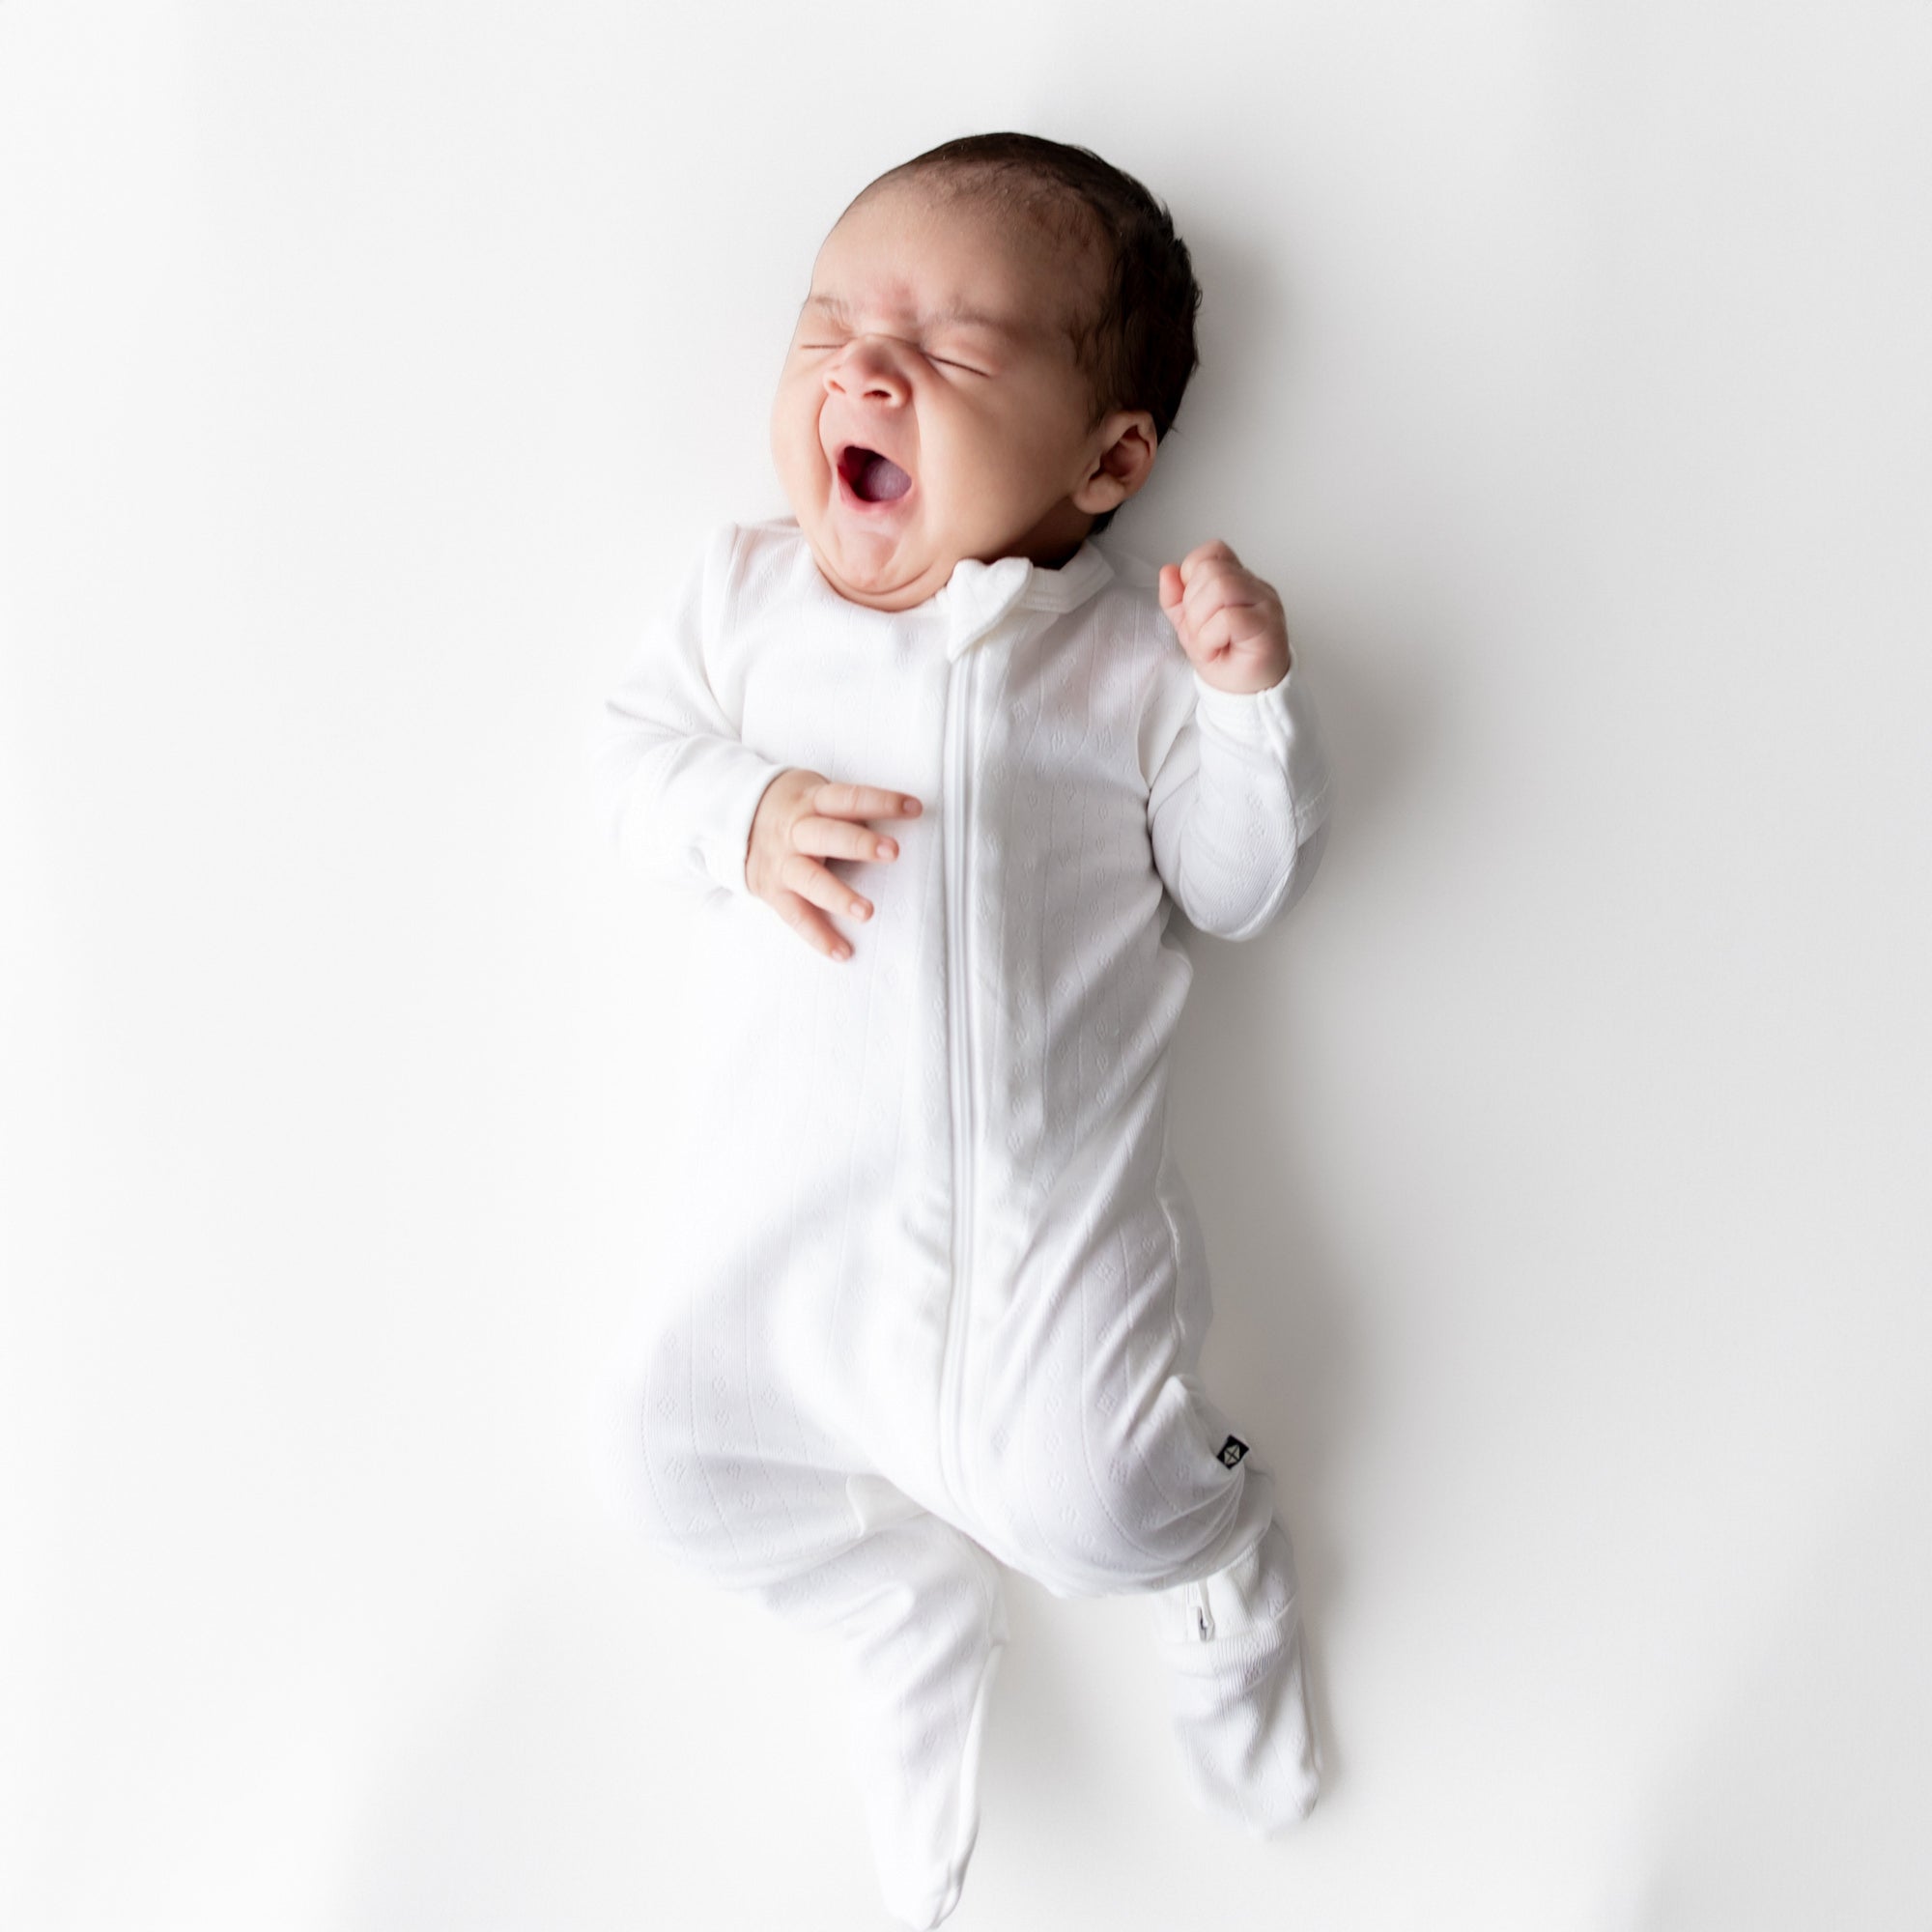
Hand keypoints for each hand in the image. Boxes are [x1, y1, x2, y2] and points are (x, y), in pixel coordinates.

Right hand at [744, 770, 921, 961]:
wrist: (735, 821)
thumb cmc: (792, 807)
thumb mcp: (813, 793)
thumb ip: (844, 808)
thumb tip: (887, 822)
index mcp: (811, 802)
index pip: (849, 798)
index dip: (882, 801)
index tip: (914, 807)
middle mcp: (796, 832)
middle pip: (828, 836)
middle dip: (860, 844)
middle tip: (893, 852)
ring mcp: (783, 863)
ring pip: (811, 880)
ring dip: (839, 897)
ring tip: (867, 912)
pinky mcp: (773, 892)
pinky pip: (796, 916)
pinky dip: (819, 937)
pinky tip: (842, 952)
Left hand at [1157, 540, 1291, 693]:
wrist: (1246, 694)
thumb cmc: (1226, 660)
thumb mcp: (1190, 626)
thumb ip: (1176, 599)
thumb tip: (1168, 571)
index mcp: (1238, 580)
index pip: (1212, 552)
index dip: (1192, 575)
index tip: (1193, 608)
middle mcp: (1255, 587)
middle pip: (1211, 570)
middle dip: (1193, 605)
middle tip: (1202, 632)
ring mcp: (1265, 604)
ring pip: (1221, 587)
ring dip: (1201, 621)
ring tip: (1209, 641)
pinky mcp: (1268, 626)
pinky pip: (1229, 617)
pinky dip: (1211, 637)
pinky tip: (1217, 649)